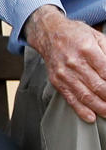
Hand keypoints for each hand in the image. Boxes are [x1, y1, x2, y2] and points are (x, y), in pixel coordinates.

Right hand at [26, 5, 105, 121]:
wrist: (48, 33)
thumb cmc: (74, 34)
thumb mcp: (97, 37)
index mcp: (87, 49)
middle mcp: (74, 62)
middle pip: (99, 87)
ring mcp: (64, 73)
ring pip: (86, 96)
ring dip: (101, 108)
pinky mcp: (57, 80)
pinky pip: (70, 98)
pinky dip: (81, 110)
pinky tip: (91, 116)